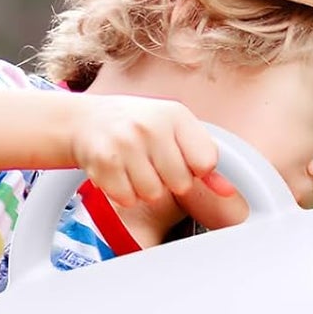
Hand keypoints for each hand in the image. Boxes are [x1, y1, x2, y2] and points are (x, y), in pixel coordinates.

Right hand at [70, 94, 246, 229]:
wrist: (84, 120)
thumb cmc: (136, 126)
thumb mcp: (172, 131)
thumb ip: (202, 159)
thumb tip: (227, 190)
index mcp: (175, 115)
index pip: (206, 162)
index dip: (195, 169)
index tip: (180, 159)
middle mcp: (151, 125)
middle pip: (181, 184)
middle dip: (169, 182)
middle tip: (153, 164)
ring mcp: (125, 142)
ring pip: (154, 195)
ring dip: (145, 189)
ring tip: (134, 167)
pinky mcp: (104, 161)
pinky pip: (128, 199)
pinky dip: (124, 193)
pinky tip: (119, 173)